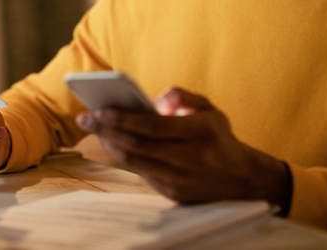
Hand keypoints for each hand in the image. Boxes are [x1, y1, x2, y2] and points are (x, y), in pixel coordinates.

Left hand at [76, 88, 291, 209]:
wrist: (241, 179)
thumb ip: (182, 96)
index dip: (122, 118)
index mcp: (201, 132)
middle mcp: (191, 159)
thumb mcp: (209, 109)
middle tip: (85, 119)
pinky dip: (124, 158)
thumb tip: (157, 99)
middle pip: (137, 145)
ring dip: (110, 144)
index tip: (99, 110)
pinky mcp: (174, 194)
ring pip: (134, 162)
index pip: (152, 126)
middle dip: (106, 131)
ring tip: (96, 129)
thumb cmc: (217, 137)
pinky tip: (113, 143)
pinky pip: (141, 173)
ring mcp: (181, 180)